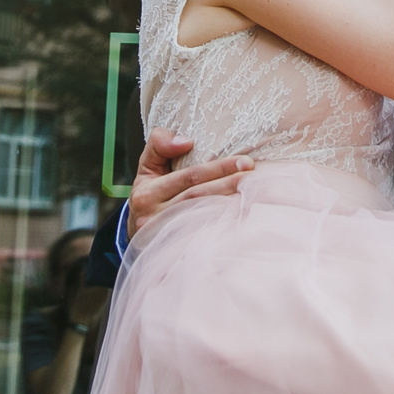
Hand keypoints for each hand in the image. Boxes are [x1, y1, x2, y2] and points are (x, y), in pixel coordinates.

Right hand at [126, 128, 254, 244]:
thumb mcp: (147, 168)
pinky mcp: (175, 252)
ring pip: (202, 219)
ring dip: (230, 206)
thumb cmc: (150, 196)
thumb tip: (186, 141)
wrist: (140, 239)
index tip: (244, 161)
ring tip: (253, 194)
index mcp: (145, 194)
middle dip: (229, 184)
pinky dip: (224, 226)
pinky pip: (204, 238)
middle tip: (254, 176)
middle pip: (198, 198)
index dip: (218, 168)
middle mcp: (153, 218)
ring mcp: (164, 239)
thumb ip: (159, 144)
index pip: (188, 177)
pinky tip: (242, 217)